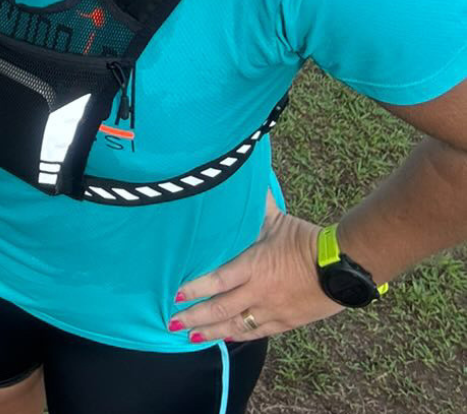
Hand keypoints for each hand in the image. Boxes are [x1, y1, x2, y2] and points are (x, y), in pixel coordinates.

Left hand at [171, 192, 341, 343]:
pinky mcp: (285, 323)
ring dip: (211, 332)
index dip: (194, 289)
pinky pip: (256, 332)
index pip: (216, 281)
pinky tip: (224, 337)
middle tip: (170, 323)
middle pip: (220, 309)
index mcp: (254, 267)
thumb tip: (242, 175)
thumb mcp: (277, 219)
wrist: (343, 268)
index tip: (175, 294)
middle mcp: (259, 293)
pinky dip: (237, 335)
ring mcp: (272, 311)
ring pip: (235, 326)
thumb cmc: (307, 240)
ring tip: (190, 336)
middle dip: (193, 317)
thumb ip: (256, 204)